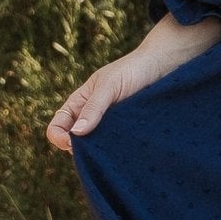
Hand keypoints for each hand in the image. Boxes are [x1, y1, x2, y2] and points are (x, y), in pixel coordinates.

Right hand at [45, 14, 220, 153]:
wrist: (163, 66)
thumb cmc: (132, 70)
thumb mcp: (108, 86)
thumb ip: (93, 108)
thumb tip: (76, 134)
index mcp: (79, 104)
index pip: (58, 127)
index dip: (60, 138)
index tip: (74, 142)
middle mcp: (91, 117)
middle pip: (75, 143)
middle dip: (80, 150)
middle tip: (97, 150)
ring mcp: (109, 127)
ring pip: (96, 149)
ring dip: (100, 153)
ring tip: (113, 150)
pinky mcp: (127, 133)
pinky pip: (115, 148)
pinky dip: (116, 152)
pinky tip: (124, 152)